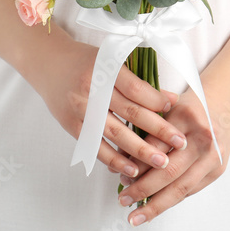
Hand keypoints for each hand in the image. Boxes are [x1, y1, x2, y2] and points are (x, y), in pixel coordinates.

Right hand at [25, 34, 188, 177]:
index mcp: (105, 68)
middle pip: (131, 112)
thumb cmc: (86, 61)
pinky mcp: (71, 125)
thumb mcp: (111, 61)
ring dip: (141, 150)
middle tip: (180, 142)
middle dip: (158, 129)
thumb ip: (138, 81)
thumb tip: (170, 100)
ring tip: (162, 162)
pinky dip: (115, 159)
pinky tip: (132, 169)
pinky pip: (96, 146)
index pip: (136, 89)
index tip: (175, 109)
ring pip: (115, 133)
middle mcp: (92, 89)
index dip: (157, 100)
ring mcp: (80, 108)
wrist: (49, 63)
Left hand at [114, 88, 229, 225]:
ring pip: (181, 187)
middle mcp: (203, 138)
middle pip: (169, 171)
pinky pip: (190, 190)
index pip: (156, 147)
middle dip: (142, 190)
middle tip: (123, 200)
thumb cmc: (190, 107)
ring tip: (137, 216)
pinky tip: (156, 206)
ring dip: (156, 205)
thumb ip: (146, 131)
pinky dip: (171, 200)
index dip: (136, 164)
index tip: (120, 177)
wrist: (224, 106)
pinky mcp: (218, 170)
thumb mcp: (166, 108)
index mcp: (186, 117)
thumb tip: (120, 161)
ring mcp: (213, 156)